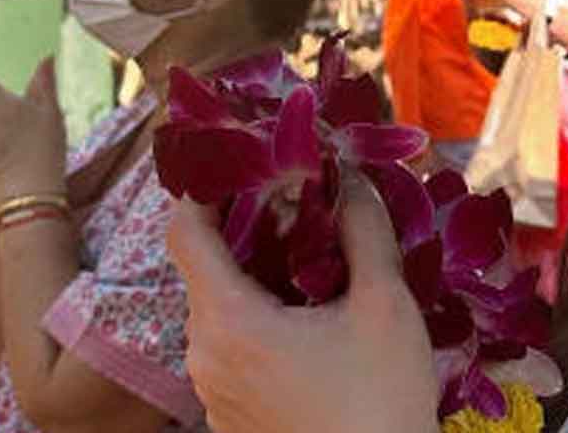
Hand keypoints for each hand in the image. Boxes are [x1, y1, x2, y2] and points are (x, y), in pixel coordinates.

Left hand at [168, 177, 438, 432]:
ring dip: (259, 275)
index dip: (203, 186)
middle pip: (205, 270)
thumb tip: (350, 176)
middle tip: (299, 201)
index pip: (183, 232)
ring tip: (316, 257)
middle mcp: (203, 355)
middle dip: (247, 228)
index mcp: (227, 320)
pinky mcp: (231, 416)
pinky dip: (262, 318)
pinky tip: (314, 315)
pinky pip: (233, 347)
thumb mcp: (384, 304)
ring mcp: (213, 391)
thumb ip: (365, 229)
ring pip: (221, 310)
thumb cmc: (379, 401)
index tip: (241, 160)